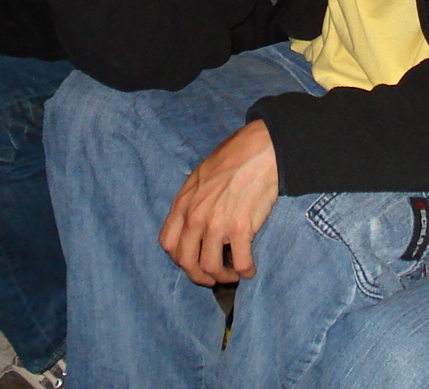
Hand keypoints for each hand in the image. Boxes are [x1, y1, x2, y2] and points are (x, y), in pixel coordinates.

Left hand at [158, 120, 279, 285]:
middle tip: (212, 277)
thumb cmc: (233, 158)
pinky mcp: (240, 229)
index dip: (179, 258)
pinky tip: (249, 270)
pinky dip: (246, 271)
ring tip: (233, 273)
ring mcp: (216, 225)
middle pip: (186, 262)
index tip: (192, 261)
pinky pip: (241, 263)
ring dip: (223, 276)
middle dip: (199, 275)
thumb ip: (192, 201)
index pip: (168, 243)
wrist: (260, 151)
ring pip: (210, 267)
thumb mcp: (200, 176)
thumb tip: (193, 221)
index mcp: (183, 204)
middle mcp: (195, 218)